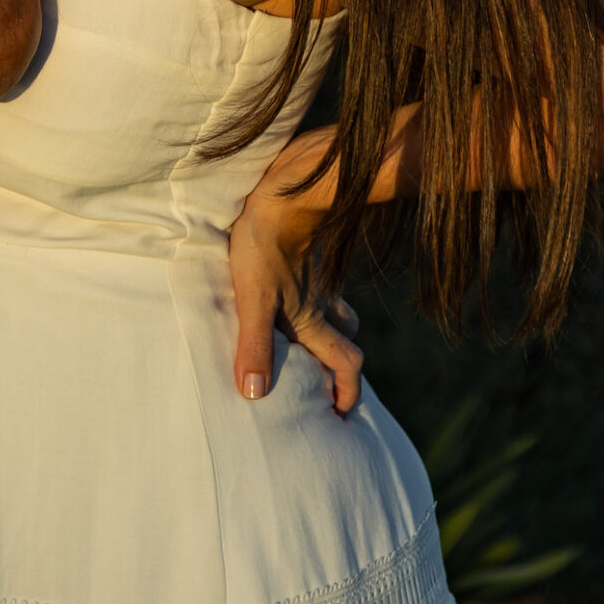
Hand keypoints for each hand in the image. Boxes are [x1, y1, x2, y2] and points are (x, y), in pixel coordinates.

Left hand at [228, 127, 363, 415]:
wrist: (281, 191)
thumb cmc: (263, 244)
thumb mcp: (254, 299)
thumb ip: (255, 345)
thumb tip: (255, 395)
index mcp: (311, 320)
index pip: (346, 364)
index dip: (349, 391)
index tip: (342, 412)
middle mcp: (321, 303)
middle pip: (346, 339)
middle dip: (342, 364)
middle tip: (330, 382)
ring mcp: (317, 277)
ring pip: (338, 310)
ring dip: (333, 329)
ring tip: (314, 343)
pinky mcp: (308, 254)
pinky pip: (322, 284)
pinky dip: (318, 297)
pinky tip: (296, 291)